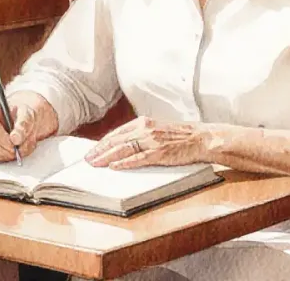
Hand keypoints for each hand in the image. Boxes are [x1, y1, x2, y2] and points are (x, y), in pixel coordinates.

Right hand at [0, 91, 57, 161]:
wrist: (21, 118)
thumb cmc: (21, 113)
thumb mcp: (27, 114)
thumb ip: (23, 125)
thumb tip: (15, 139)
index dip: (3, 139)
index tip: (16, 144)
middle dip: (5, 150)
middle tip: (19, 151)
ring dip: (4, 155)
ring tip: (18, 151)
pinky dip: (2, 158)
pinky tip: (11, 153)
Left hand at [84, 117, 207, 169]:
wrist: (202, 138)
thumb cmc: (181, 136)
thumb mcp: (157, 130)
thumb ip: (141, 135)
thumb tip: (123, 145)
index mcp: (144, 122)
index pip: (117, 133)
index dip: (102, 143)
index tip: (91, 151)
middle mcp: (145, 129)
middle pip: (116, 140)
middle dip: (99, 150)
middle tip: (87, 160)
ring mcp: (152, 141)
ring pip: (124, 148)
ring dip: (107, 157)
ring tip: (95, 164)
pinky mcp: (160, 152)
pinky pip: (139, 158)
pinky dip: (125, 162)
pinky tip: (115, 166)